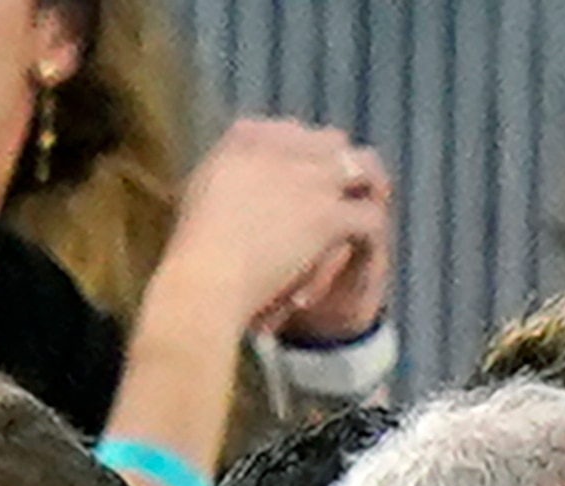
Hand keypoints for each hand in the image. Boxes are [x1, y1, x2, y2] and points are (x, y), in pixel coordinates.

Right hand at [152, 118, 392, 345]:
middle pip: (330, 141)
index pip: (289, 129)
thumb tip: (232, 176)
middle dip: (341, 164)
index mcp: (242, 139)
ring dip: (368, 186)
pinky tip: (365, 245)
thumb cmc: (192, 250)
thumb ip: (223, 175)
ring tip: (370, 207)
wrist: (205, 276)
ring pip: (359, 167)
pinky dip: (372, 230)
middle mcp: (279, 149)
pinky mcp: (327, 216)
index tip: (306, 174)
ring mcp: (307, 180)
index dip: (305, 151)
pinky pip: (369, 214)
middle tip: (348, 188)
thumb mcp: (198, 194)